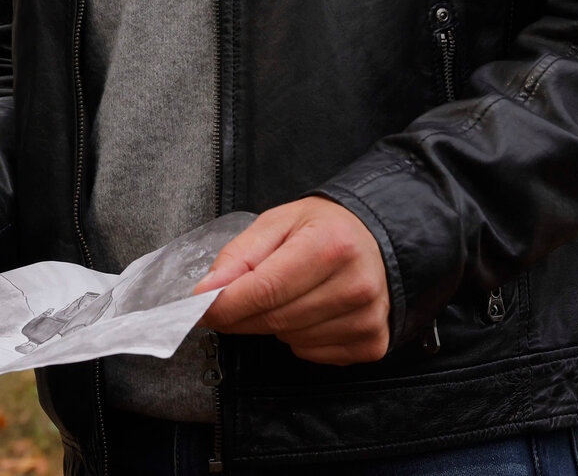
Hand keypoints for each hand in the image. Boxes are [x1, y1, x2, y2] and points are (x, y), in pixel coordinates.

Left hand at [194, 196, 390, 364]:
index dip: (226, 304)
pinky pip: (313, 354)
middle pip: (275, 319)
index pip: (265, 289)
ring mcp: (368, 318)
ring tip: (289, 296)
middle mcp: (356, 284)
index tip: (201, 307)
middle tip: (233, 302)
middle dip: (243, 316)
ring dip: (274, 325)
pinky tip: (311, 312)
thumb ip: (239, 256)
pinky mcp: (373, 343)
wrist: (376, 241)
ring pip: (291, 340)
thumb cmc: (323, 229)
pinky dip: (299, 339)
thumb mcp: (277, 224)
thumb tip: (206, 291)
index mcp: (331, 245)